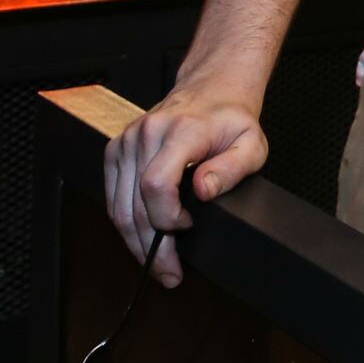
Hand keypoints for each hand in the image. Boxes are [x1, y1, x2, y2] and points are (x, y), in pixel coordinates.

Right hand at [104, 83, 269, 286]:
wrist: (212, 89)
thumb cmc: (231, 119)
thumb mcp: (251, 144)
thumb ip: (231, 169)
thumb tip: (203, 191)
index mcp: (181, 132)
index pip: (156, 184)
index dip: (167, 217)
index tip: (188, 227)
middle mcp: (147, 134)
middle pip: (134, 203)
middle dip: (152, 246)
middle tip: (170, 273)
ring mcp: (127, 141)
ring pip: (118, 206)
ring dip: (135, 242)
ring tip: (158, 264)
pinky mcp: (116, 149)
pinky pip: (113, 197)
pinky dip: (126, 223)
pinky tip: (144, 238)